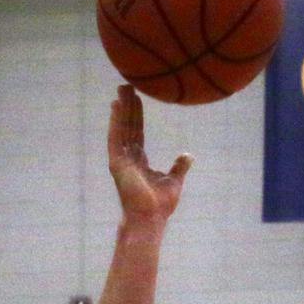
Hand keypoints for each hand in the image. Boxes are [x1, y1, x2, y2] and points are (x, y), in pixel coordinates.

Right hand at [108, 85, 190, 225]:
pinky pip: (115, 137)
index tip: (138, 98)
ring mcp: (121, 160)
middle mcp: (128, 158)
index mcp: (139, 162)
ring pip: (121, 128)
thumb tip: (188, 156)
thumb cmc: (160, 205)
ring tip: (122, 88)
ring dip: (122, 108)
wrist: (150, 218)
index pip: (138, 133)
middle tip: (127, 85)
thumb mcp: (174, 181)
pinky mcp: (116, 163)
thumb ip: (179, 167)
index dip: (138, 116)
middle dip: (128, 106)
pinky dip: (116, 121)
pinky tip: (117, 105)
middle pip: (128, 127)